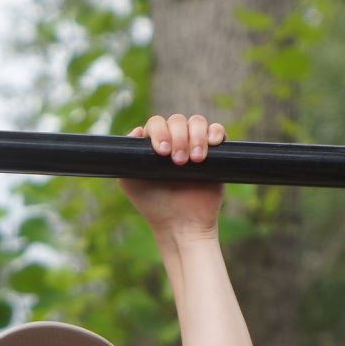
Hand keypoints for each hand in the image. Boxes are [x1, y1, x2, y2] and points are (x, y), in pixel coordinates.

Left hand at [118, 112, 226, 239]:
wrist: (181, 224)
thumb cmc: (153, 205)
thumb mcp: (130, 182)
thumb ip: (127, 157)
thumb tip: (137, 130)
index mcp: (155, 145)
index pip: (157, 124)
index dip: (160, 132)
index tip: (162, 152)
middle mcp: (175, 141)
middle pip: (177, 121)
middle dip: (178, 138)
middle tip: (178, 162)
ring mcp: (195, 145)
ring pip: (197, 122)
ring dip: (196, 136)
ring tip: (195, 160)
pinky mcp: (216, 153)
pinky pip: (217, 131)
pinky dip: (215, 132)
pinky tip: (212, 145)